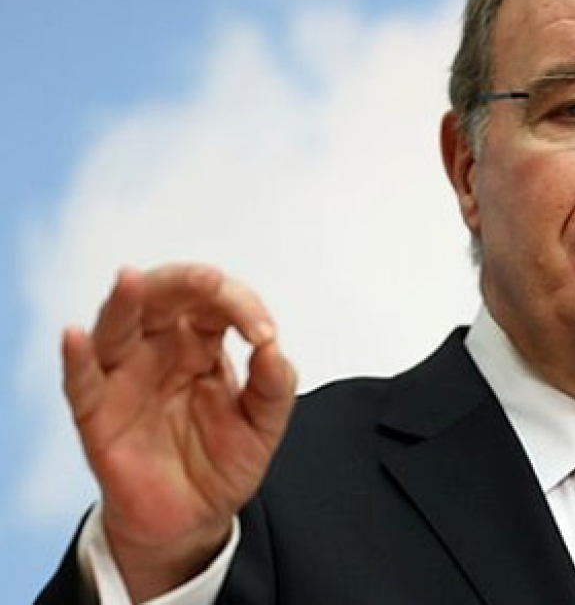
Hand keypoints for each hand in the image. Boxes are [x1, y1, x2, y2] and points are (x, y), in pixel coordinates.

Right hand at [62, 264, 296, 600]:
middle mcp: (160, 350)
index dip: (242, 306)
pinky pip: (80, 381)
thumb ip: (274, 387)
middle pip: (163, 297)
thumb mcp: (263, 426)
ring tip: (132, 280)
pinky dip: (76, 357)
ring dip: (124, 301)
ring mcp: (125, 377)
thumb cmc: (223, 463)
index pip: (215, 304)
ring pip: (116, 326)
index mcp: (202, 345)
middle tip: (213, 283)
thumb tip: (273, 348)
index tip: (265, 335)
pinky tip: (75, 336)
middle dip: (185, 282)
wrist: (194, 519)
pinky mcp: (97, 414)